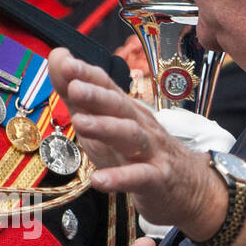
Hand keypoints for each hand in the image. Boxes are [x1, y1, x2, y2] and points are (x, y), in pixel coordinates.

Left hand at [47, 48, 218, 237]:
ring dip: (106, 127)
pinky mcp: (157, 179)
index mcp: (125, 111)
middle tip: (74, 87)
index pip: (106, 86)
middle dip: (96, 94)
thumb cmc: (139, 153)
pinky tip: (98, 180)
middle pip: (119, 105)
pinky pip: (139, 176)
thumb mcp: (104, 125)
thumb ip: (79, 96)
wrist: (187, 187)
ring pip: (131, 135)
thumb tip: (57, 58)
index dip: (86, 73)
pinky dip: (119, 178)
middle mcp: (139, 125)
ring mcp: (150, 151)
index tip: (63, 61)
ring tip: (81, 124)